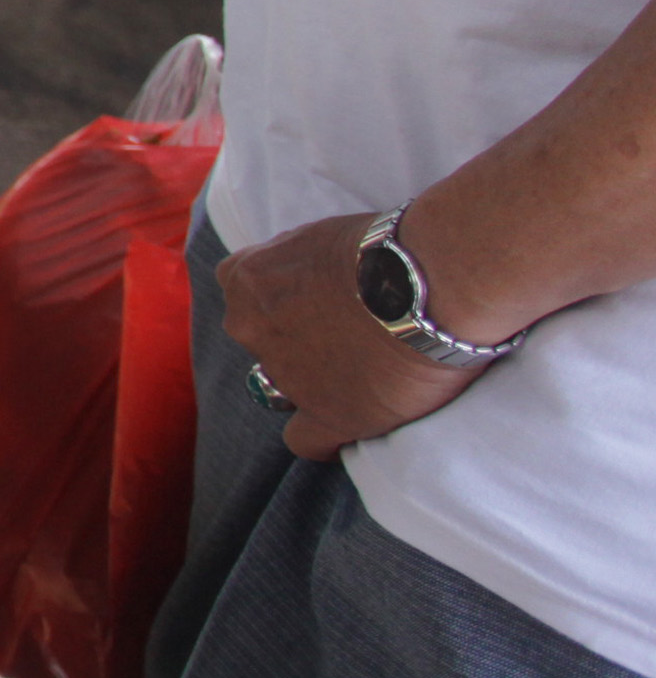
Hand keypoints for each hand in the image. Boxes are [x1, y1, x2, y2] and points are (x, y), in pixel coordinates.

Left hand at [215, 212, 491, 459]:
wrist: (429, 283)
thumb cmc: (388, 247)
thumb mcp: (322, 236)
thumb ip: (299, 264)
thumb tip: (308, 277)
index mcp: (247, 280)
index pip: (247, 301)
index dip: (283, 307)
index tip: (318, 307)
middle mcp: (253, 329)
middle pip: (266, 344)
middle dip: (300, 343)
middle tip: (349, 336)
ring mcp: (287, 375)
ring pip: (288, 388)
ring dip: (318, 382)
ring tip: (369, 372)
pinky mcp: (328, 415)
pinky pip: (306, 441)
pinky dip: (324, 437)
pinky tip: (351, 424)